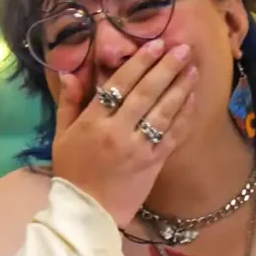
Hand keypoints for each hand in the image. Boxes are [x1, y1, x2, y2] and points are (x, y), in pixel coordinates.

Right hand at [51, 39, 195, 226]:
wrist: (88, 211)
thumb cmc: (72, 172)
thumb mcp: (62, 136)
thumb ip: (68, 102)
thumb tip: (70, 72)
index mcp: (93, 122)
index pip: (119, 85)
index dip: (140, 63)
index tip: (155, 44)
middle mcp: (117, 132)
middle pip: (146, 93)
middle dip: (167, 68)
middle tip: (183, 49)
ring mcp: (138, 149)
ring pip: (163, 112)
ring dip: (180, 88)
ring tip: (192, 69)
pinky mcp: (153, 164)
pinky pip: (172, 135)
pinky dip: (184, 117)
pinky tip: (192, 100)